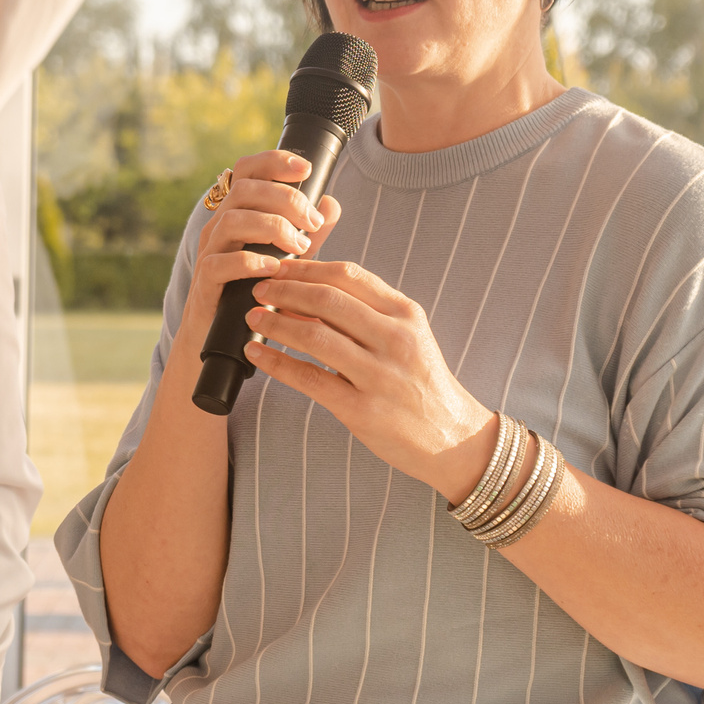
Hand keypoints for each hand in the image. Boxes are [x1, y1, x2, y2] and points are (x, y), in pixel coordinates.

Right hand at [173, 149, 341, 358]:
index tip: (305, 168)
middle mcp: (219, 226)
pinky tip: (274, 268)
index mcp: (238, 213)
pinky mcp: (205, 283)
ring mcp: (209, 253)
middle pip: (246, 189)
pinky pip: (220, 262)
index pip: (248, 170)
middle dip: (286, 199)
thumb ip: (308, 231)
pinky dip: (250, 261)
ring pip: (232, 220)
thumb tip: (331, 203)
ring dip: (272, 227)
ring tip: (300, 245)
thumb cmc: (255, 293)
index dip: (274, 161)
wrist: (220, 341)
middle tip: (313, 223)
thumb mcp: (287, 257)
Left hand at [237, 257, 489, 495]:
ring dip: (275, 323)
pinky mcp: (362, 409)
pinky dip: (277, 363)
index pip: (348, 276)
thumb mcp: (405, 337)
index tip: (278, 266)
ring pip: (315, 337)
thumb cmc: (419, 381)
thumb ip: (363, 313)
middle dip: (285, 290)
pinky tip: (256, 355)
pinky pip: (310, 379)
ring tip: (253, 317)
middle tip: (257, 288)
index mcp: (405, 314)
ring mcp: (379, 375)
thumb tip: (304, 293)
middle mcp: (395, 340)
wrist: (451, 437)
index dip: (306, 267)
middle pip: (327, 301)